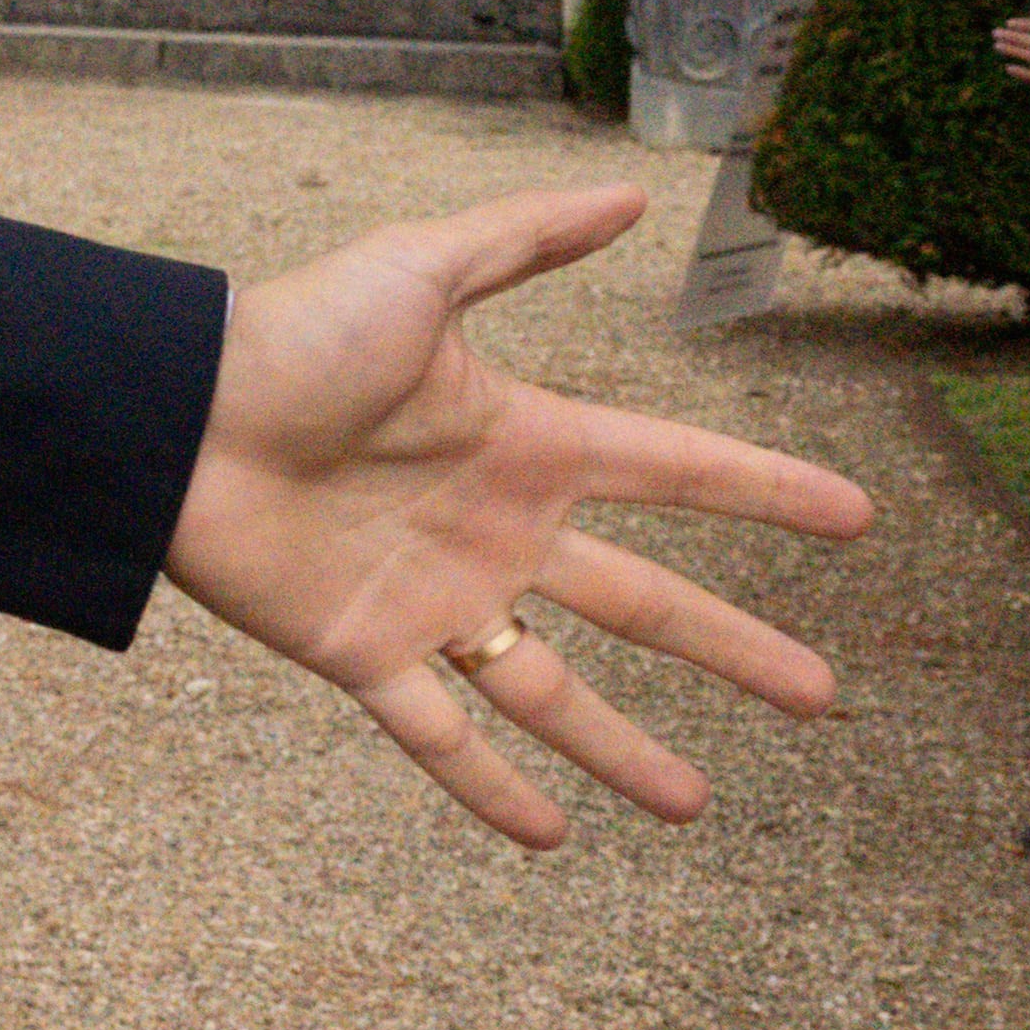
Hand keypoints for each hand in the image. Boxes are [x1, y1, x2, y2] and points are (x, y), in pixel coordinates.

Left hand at [164, 184, 872, 848]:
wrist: (173, 412)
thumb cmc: (286, 334)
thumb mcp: (418, 271)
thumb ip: (522, 238)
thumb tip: (633, 193)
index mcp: (525, 442)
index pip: (675, 469)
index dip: (764, 489)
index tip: (856, 517)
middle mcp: (495, 531)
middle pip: (643, 603)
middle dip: (734, 649)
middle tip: (822, 698)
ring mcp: (434, 600)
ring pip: (550, 691)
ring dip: (622, 748)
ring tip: (695, 807)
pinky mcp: (363, 651)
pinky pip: (440, 735)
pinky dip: (490, 787)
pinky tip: (550, 836)